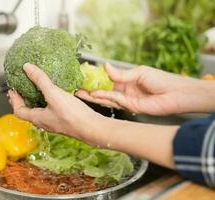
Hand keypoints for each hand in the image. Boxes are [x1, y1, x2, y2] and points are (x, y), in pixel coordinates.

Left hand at [8, 63, 102, 138]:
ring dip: (37, 100)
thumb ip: (40, 80)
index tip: (12, 90)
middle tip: (23, 89)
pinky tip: (57, 94)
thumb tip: (27, 68)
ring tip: (38, 89)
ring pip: (41, 111)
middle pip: (29, 112)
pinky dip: (49, 101)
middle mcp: (45, 122)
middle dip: (24, 100)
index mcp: (38, 118)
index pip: (19, 111)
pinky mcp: (65, 120)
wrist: (92, 127)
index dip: (14, 100)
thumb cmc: (72, 115)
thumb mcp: (53, 94)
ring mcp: (55, 122)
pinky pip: (52, 110)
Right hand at [76, 64, 214, 114]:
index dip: (96, 78)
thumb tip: (105, 66)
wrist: (177, 94)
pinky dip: (104, 97)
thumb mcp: (139, 73)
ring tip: (80, 92)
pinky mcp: (130, 106)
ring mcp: (126, 100)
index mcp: (127, 81)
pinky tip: (94, 94)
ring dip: (93, 95)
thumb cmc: (162, 80)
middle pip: (104, 90)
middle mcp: (125, 91)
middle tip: (77, 87)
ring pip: (106, 97)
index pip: (108, 80)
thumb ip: (121, 74)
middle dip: (91, 89)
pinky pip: (114, 101)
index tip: (84, 76)